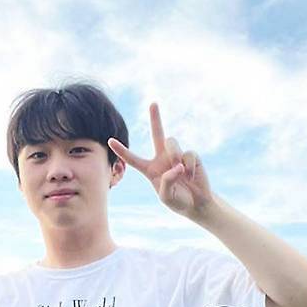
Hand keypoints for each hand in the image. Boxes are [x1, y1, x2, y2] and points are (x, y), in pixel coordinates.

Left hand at [108, 103, 213, 219]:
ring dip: (174, 154)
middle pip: (157, 134)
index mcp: (150, 169)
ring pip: (171, 142)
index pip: (133, 159)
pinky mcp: (190, 157)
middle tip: (153, 103)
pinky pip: (188, 154)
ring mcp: (176, 156)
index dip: (122, 150)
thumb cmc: (178, 201)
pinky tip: (191, 176)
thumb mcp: (166, 197)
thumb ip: (167, 182)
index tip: (110, 140)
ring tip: (180, 170)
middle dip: (156, 118)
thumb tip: (176, 166)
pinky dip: (190, 166)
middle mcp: (162, 158)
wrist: (196, 203)